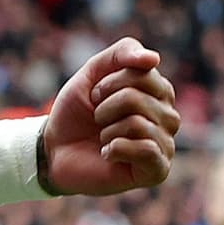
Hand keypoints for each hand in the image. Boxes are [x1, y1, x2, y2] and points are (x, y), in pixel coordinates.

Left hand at [41, 37, 177, 196]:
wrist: (55, 149)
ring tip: (103, 138)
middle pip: (136, 98)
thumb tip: (154, 58)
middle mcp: (168, 117)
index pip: (143, 72)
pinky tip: (108, 154)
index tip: (96, 95)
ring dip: (106, 130)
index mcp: (158, 91)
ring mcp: (165, 144)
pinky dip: (115, 148)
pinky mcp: (157, 171)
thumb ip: (121, 53)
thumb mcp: (92, 72)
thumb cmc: (77, 111)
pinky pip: (146, 150)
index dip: (108, 83)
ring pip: (137, 123)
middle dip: (104, 107)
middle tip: (97, 119)